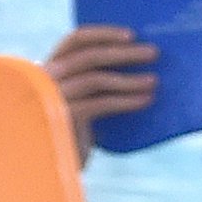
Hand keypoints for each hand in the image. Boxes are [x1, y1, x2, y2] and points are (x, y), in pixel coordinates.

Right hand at [44, 23, 156, 162]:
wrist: (47, 168)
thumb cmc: (68, 134)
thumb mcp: (77, 101)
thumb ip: (92, 82)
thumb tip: (132, 63)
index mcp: (50, 67)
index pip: (76, 39)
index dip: (104, 33)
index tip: (132, 35)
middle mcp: (48, 78)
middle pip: (91, 56)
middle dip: (125, 53)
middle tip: (154, 53)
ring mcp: (54, 97)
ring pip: (97, 78)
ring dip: (129, 79)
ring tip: (154, 81)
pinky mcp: (65, 117)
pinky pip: (101, 103)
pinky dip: (125, 101)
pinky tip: (144, 101)